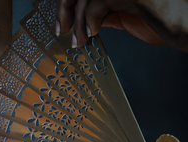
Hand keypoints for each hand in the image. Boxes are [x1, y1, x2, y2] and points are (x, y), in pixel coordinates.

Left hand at [56, 0, 187, 49]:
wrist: (184, 26)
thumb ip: (105, 8)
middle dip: (67, 7)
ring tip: (80, 40)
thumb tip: (83, 16)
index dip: (69, 2)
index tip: (63, 22)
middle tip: (63, 30)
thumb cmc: (160, 20)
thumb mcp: (124, 11)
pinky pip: (100, 1)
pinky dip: (92, 19)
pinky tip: (95, 32)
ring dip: (79, 21)